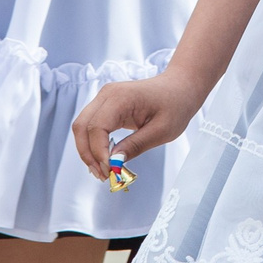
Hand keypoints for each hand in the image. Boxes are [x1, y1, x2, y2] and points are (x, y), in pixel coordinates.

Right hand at [73, 68, 212, 178]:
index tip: (109, 171)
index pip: (96, 127)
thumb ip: (136, 145)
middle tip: (102, 175)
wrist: (180, 87)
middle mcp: (107, 94)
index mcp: (121, 97)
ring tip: (102, 171)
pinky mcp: (106, 105)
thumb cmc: (175, 104)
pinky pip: (91, 126)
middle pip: (81, 127)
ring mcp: (105, 98)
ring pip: (82, 127)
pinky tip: (104, 159)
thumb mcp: (162, 131)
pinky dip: (93, 144)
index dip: (99, 152)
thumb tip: (113, 163)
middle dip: (88, 154)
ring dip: (87, 151)